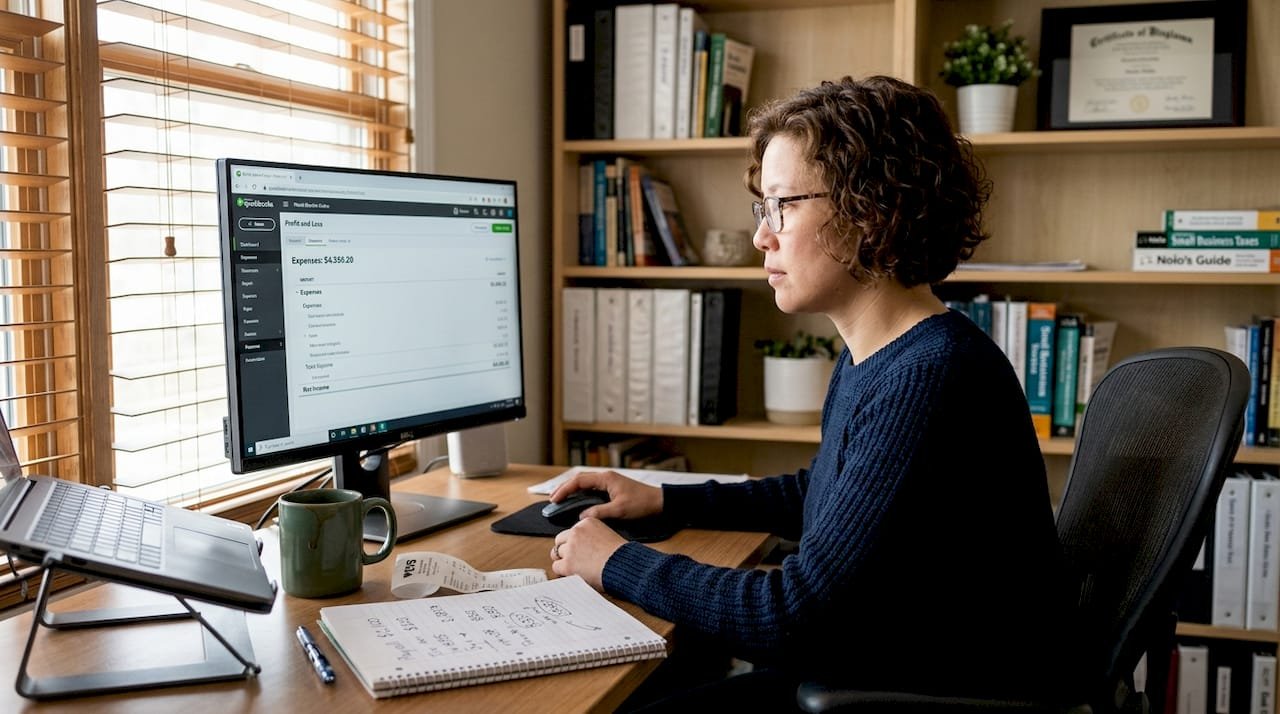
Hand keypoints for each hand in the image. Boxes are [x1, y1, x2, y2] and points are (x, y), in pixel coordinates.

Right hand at [548, 470, 662, 521]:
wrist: (660, 503)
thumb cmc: (643, 504)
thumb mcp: (620, 510)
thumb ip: (600, 512)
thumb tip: (582, 516)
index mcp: (606, 478)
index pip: (579, 481)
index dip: (564, 489)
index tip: (554, 499)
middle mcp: (606, 478)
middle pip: (579, 480)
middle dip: (564, 489)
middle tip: (552, 500)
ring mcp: (609, 483)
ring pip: (585, 484)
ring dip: (572, 491)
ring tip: (560, 500)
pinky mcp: (612, 490)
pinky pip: (592, 490)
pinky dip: (581, 495)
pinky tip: (576, 503)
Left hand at [550, 518, 625, 589]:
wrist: (624, 566)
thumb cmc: (621, 555)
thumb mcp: (608, 535)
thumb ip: (592, 536)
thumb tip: (583, 545)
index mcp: (586, 523)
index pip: (571, 531)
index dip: (574, 542)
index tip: (580, 550)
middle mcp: (576, 532)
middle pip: (560, 540)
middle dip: (565, 550)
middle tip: (574, 559)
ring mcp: (570, 548)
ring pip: (556, 553)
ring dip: (564, 560)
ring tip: (575, 567)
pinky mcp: (567, 564)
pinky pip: (556, 567)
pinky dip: (563, 572)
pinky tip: (573, 574)